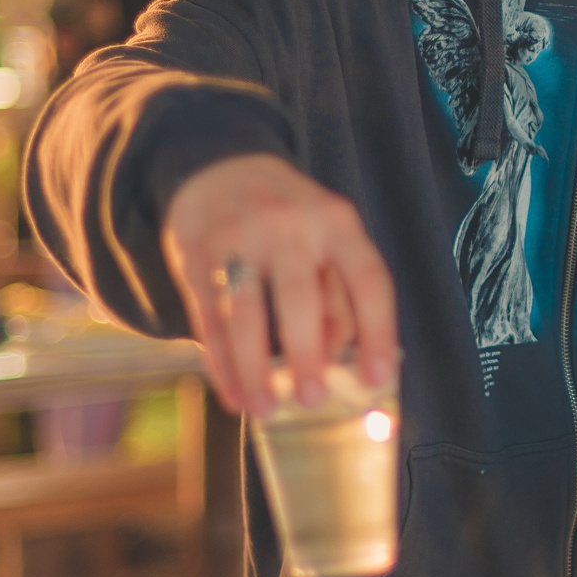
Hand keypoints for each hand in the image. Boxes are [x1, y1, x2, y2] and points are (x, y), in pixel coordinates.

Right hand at [162, 153, 397, 418]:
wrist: (218, 166)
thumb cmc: (289, 220)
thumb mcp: (327, 238)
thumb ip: (339, 295)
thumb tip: (340, 359)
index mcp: (336, 222)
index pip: (367, 280)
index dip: (377, 332)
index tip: (379, 379)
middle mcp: (289, 226)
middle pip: (299, 298)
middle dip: (306, 355)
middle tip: (312, 401)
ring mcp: (238, 239)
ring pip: (245, 314)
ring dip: (254, 369)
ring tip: (264, 409)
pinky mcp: (197, 257)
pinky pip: (209, 319)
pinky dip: (221, 363)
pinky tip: (234, 394)